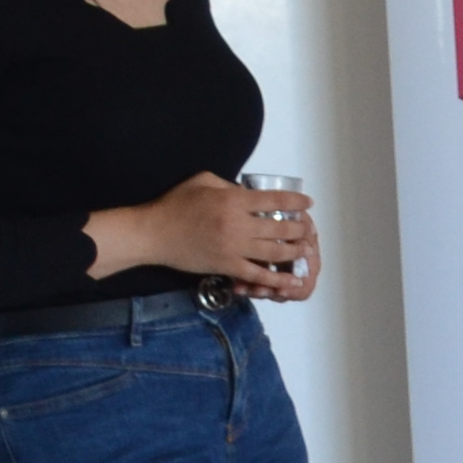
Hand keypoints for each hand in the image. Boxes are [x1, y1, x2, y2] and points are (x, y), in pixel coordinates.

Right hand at [93, 173, 316, 295]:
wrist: (153, 234)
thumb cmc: (175, 204)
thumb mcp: (202, 181)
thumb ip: (229, 185)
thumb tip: (249, 192)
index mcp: (233, 200)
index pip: (274, 199)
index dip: (295, 201)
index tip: (307, 202)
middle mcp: (238, 224)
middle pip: (280, 227)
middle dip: (300, 229)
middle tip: (309, 229)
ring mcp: (233, 247)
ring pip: (274, 252)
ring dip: (294, 252)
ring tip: (306, 250)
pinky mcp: (226, 266)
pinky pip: (257, 274)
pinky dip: (277, 279)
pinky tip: (292, 280)